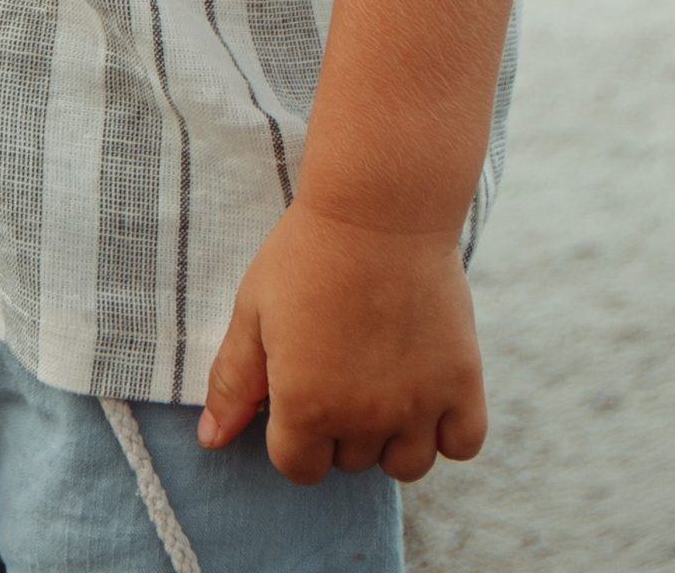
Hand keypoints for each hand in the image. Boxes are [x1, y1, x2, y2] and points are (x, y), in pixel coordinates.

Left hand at [198, 205, 486, 486]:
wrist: (380, 207)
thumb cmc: (307, 254)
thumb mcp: (254, 312)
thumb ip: (233, 382)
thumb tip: (211, 441)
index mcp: (306, 408)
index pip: (299, 468)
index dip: (295, 433)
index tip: (302, 390)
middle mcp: (364, 418)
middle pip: (351, 462)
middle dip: (341, 428)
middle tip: (342, 367)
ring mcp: (418, 405)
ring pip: (406, 466)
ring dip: (393, 437)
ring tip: (383, 383)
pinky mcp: (462, 382)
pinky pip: (463, 443)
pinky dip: (448, 430)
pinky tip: (427, 391)